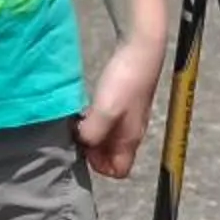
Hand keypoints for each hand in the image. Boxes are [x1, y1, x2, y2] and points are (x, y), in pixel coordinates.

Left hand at [76, 34, 163, 179]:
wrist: (141, 47)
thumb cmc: (126, 80)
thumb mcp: (105, 112)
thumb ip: (92, 133)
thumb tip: (80, 139)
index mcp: (131, 139)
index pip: (118, 171)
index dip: (99, 165)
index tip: (85, 146)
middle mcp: (131, 131)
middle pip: (111, 154)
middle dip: (92, 148)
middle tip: (78, 131)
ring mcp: (128, 115)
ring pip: (107, 136)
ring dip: (92, 131)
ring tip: (80, 118)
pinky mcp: (124, 99)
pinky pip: (107, 119)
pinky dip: (95, 117)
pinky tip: (87, 104)